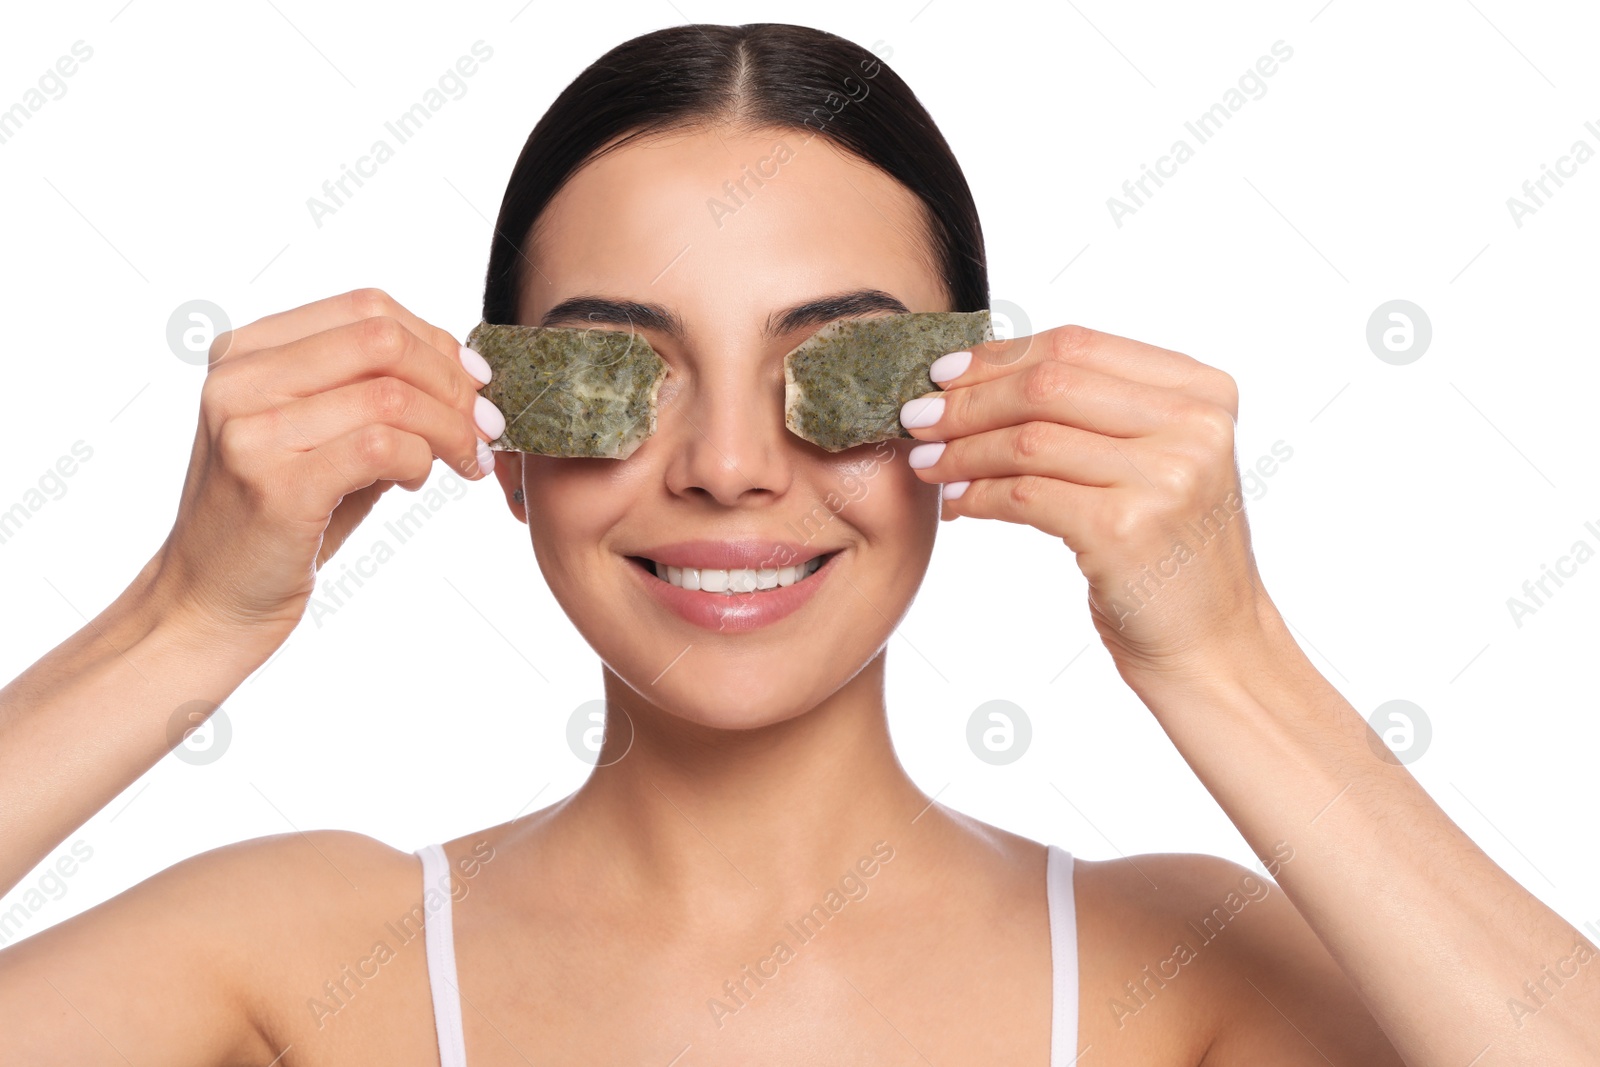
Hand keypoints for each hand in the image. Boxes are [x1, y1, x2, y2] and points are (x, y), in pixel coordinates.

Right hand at [147, 288, 500, 645]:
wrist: (209, 601)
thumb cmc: (277, 519)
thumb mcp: (316, 436)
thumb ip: (372, 393)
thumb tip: (464, 370)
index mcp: (245, 351)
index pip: (365, 309)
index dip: (436, 341)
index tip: (475, 383)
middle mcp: (238, 379)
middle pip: (382, 340)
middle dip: (452, 382)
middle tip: (484, 425)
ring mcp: (250, 430)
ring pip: (390, 395)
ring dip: (450, 429)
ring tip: (464, 460)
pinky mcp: (276, 485)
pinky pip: (382, 446)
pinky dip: (421, 460)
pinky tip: (416, 482)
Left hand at [899, 324, 1269, 683]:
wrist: (1213, 647)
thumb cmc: (1170, 553)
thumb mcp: (1158, 462)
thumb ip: (1099, 410)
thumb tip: (982, 369)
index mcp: (1202, 392)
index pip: (1078, 345)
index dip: (999, 355)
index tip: (944, 372)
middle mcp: (1193, 426)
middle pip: (1048, 384)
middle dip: (970, 400)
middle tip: (918, 415)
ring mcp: (1164, 477)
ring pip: (1028, 440)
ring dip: (963, 450)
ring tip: (927, 462)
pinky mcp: (1125, 529)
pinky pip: (1024, 495)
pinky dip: (978, 495)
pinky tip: (956, 503)